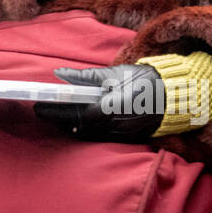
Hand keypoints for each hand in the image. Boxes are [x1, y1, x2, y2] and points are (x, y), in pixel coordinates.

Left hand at [34, 64, 163, 141]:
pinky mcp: (125, 139)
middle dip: (59, 120)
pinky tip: (74, 123)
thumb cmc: (143, 80)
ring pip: (88, 135)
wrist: (171, 95)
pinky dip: (83, 131)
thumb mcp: (114, 74)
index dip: (57, 112)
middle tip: (43, 110)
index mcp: (114, 106)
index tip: (40, 106)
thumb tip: (59, 74)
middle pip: (80, 127)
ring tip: (55, 115)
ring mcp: (121, 134)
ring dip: (69, 126)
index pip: (79, 113)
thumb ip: (85, 77)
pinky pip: (98, 137)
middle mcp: (116, 125)